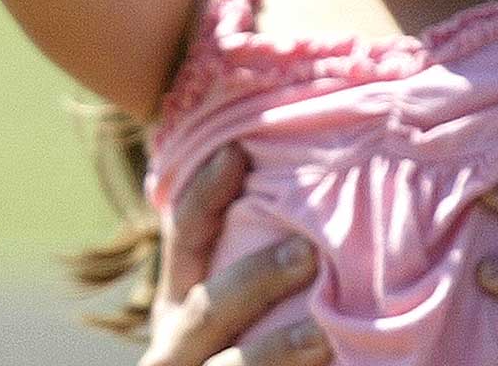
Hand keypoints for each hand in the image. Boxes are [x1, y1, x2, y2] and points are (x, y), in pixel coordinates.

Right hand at [142, 144, 329, 365]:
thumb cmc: (238, 352)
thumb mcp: (233, 311)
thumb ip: (250, 259)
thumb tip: (307, 183)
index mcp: (178, 305)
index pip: (184, 238)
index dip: (203, 194)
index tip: (238, 152)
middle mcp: (174, 349)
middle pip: (203, 309)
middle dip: (254, 280)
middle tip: (309, 253)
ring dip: (272, 353)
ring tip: (323, 337)